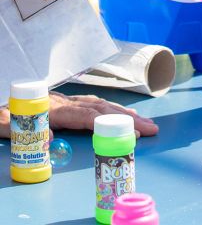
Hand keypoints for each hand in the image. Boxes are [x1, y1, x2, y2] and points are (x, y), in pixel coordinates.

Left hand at [0, 93, 158, 138]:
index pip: (88, 116)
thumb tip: (50, 138)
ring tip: (143, 120)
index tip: (133, 131)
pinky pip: (93, 103)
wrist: (3, 97)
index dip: (112, 123)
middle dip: (129, 119)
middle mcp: (65, 101)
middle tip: (152, 127)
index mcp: (53, 108)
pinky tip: (118, 111)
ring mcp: (66, 99)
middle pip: (102, 109)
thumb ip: (25, 128)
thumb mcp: (5, 122)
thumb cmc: (3, 111)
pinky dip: (109, 107)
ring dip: (123, 112)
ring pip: (100, 104)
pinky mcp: (64, 102)